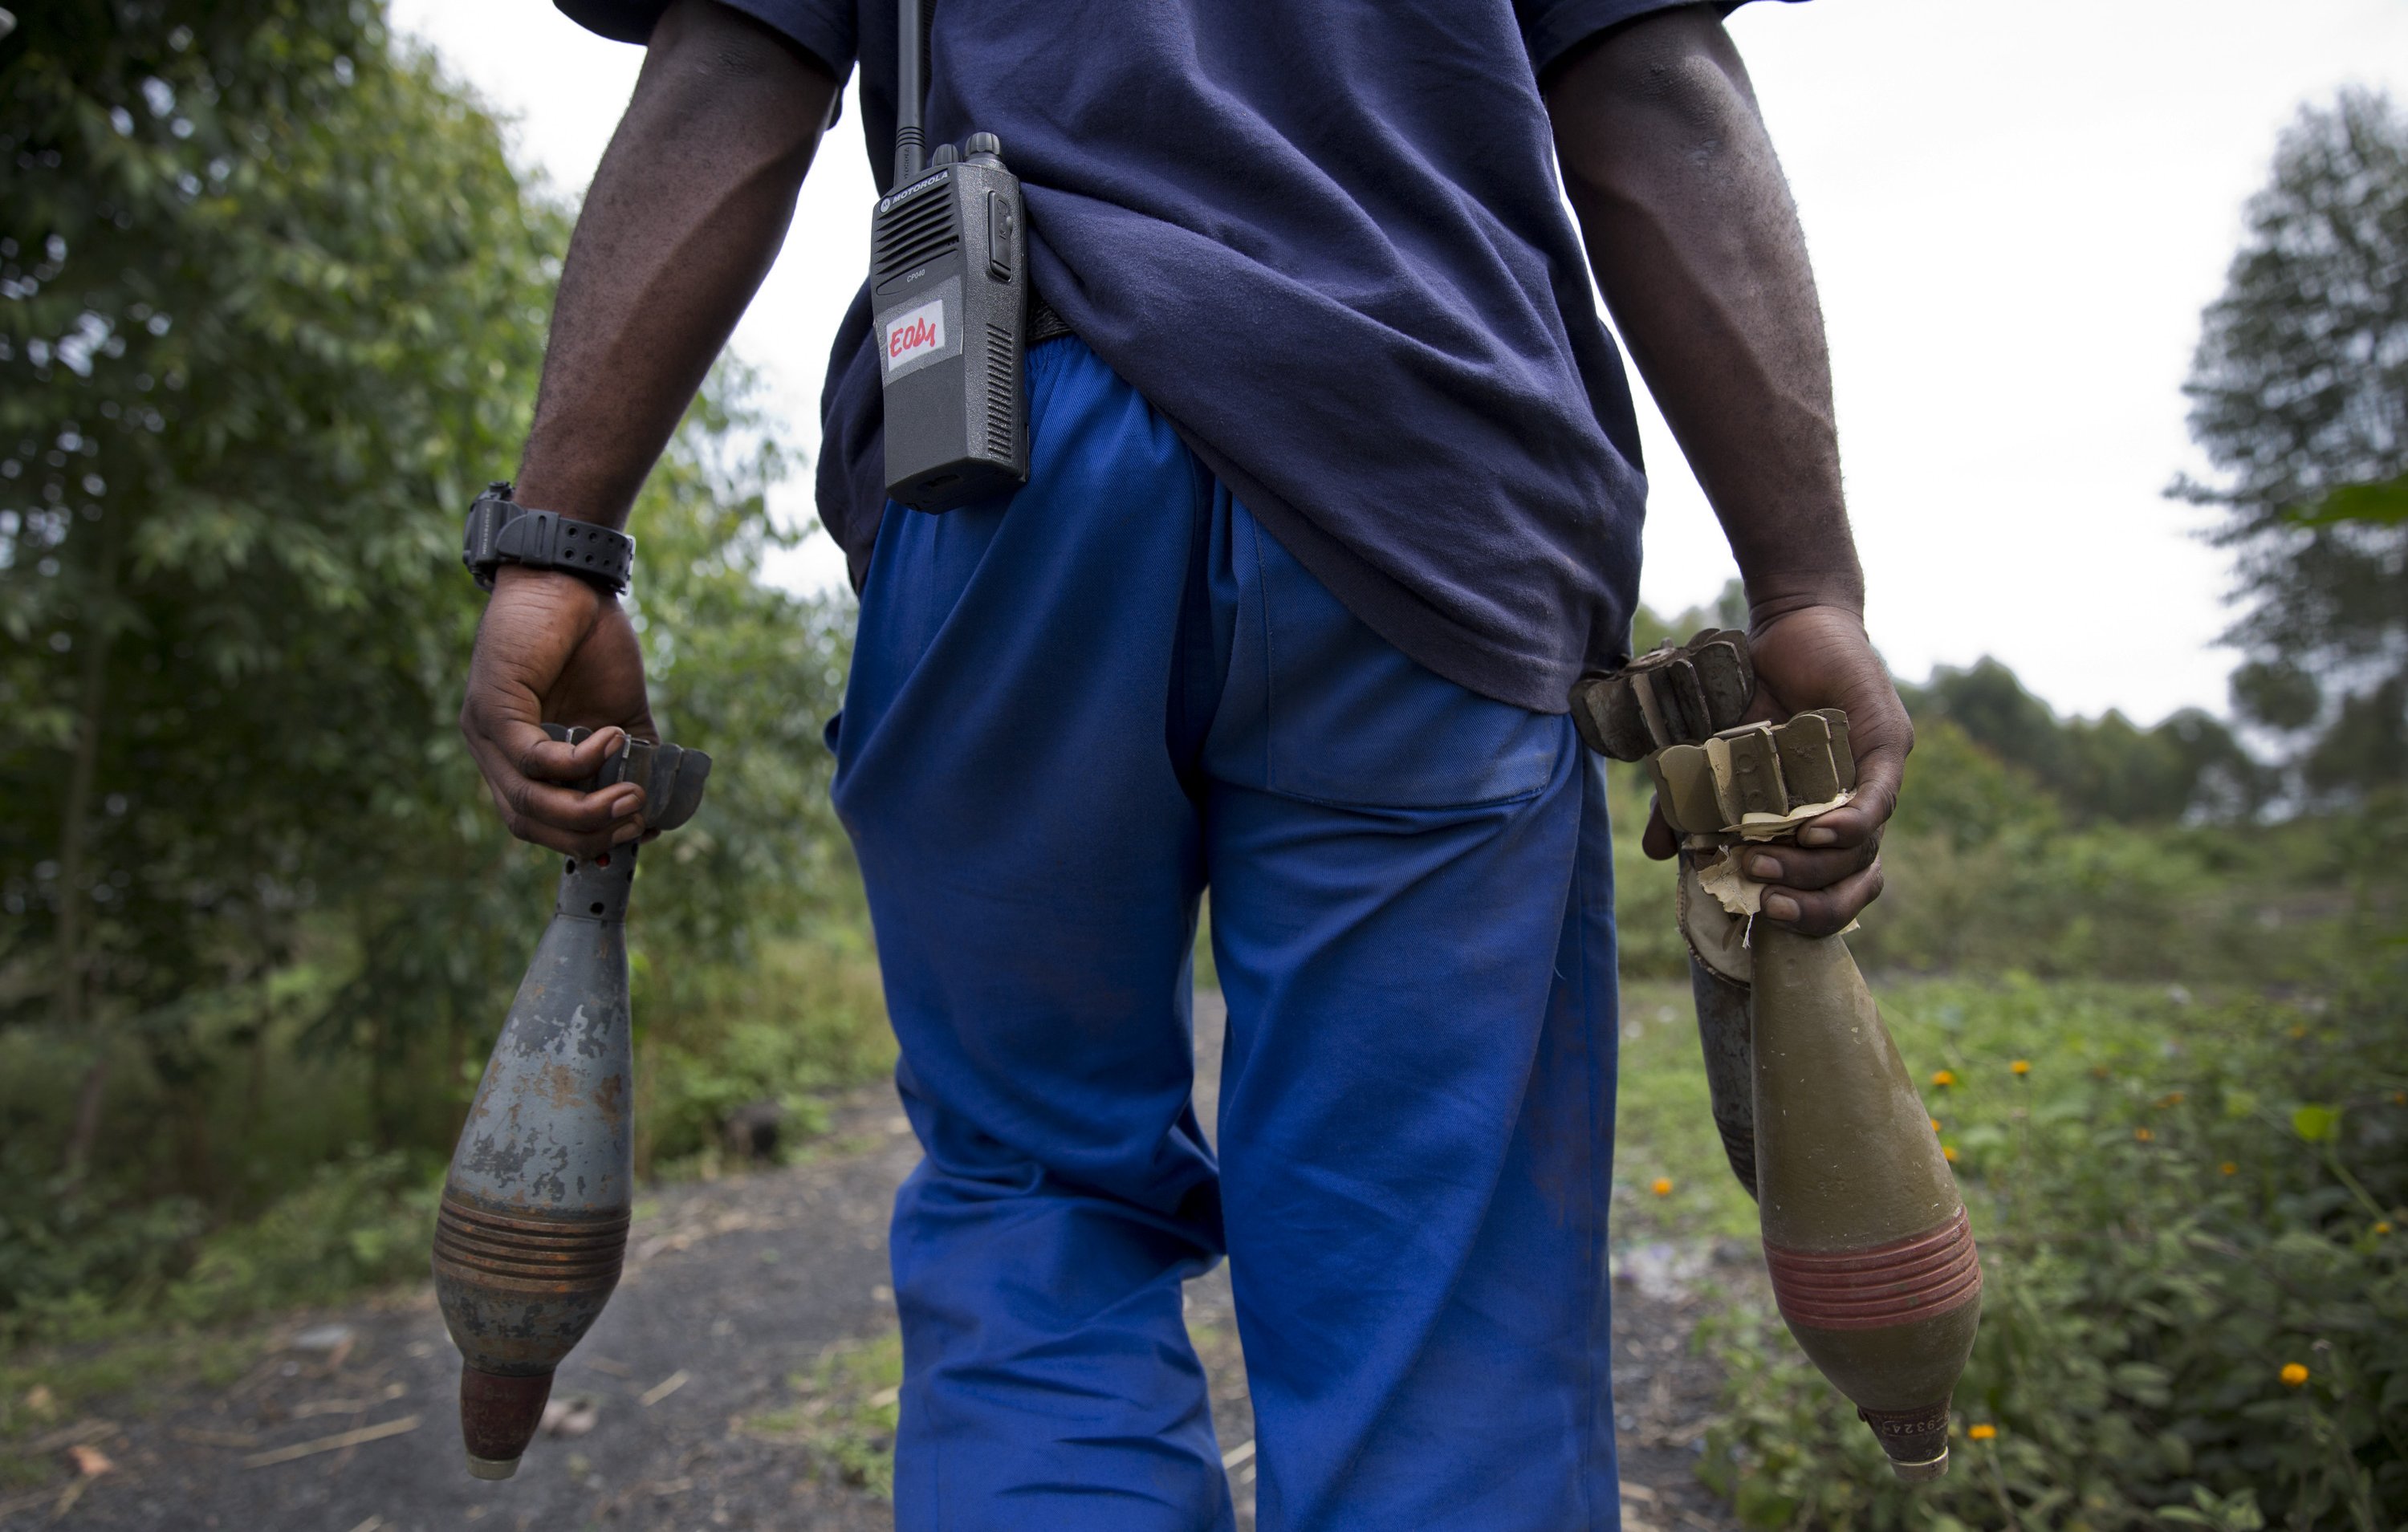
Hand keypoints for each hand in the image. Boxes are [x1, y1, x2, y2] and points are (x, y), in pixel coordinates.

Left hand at [460, 567, 657, 855]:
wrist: (566, 579)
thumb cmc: (589, 640)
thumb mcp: (617, 713)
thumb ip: (629, 760)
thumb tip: (653, 812)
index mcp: (516, 758)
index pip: (537, 822)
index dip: (584, 840)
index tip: (634, 833)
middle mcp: (490, 752)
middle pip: (528, 824)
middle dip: (588, 836)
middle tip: (635, 818)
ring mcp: (485, 732)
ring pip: (527, 801)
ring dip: (586, 810)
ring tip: (631, 796)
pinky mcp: (492, 707)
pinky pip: (533, 757)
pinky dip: (578, 760)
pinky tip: (609, 738)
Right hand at [1641, 603, 1911, 935]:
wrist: (1788, 624)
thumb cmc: (1753, 692)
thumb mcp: (1711, 755)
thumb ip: (1691, 804)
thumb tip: (1658, 854)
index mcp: (1820, 822)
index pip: (1832, 890)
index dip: (1806, 915)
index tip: (1760, 916)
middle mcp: (1854, 809)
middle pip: (1852, 881)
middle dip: (1810, 903)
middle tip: (1763, 898)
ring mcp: (1875, 779)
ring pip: (1862, 848)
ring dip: (1815, 866)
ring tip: (1766, 864)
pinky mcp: (1887, 746)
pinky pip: (1877, 799)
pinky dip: (1850, 823)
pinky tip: (1817, 835)